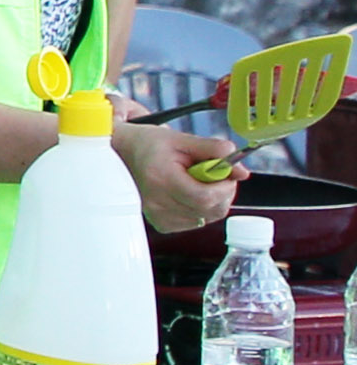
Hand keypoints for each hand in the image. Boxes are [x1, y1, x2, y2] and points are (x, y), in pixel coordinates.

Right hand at [113, 119, 238, 234]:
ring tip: (200, 183)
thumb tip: (240, 169)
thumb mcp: (182, 140)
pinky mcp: (161, 224)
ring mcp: (158, 215)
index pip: (204, 197)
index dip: (224, 187)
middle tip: (216, 176)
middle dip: (223, 193)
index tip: (226, 173)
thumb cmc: (150, 145)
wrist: (123, 154)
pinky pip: (196, 223)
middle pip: (209, 210)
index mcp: (161, 178)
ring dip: (213, 202)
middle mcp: (157, 201)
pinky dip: (201, 210)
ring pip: (206, 218)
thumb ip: (213, 150)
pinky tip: (190, 194)